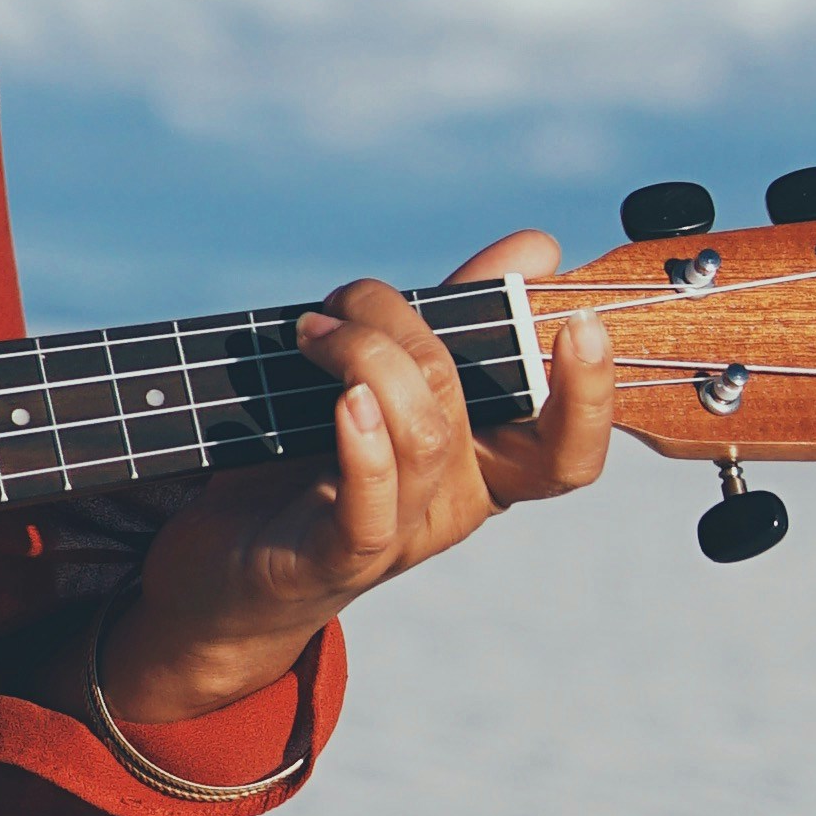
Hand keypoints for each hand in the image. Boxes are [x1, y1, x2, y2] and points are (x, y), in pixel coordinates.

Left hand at [99, 230, 614, 726]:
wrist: (225, 566)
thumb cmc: (309, 463)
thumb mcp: (384, 380)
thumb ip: (460, 319)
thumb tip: (538, 248)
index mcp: (485, 465)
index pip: (569, 451)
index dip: (590, 396)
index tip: (580, 321)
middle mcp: (455, 503)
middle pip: (480, 403)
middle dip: (411, 324)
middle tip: (349, 298)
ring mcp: (401, 535)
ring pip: (425, 435)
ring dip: (369, 357)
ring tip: (313, 332)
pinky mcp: (337, 559)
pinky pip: (371, 507)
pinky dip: (364, 447)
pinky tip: (345, 402)